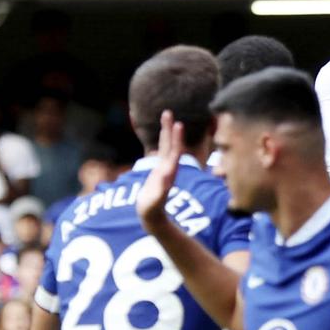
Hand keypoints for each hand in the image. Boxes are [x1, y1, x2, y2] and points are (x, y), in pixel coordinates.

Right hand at [136, 110, 181, 230]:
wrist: (153, 217)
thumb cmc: (151, 210)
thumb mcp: (155, 201)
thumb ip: (160, 190)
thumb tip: (166, 176)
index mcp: (168, 173)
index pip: (174, 152)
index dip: (176, 139)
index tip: (178, 125)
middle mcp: (168, 168)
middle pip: (170, 145)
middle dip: (170, 129)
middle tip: (168, 112)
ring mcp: (164, 168)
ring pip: (166, 145)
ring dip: (166, 131)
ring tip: (166, 115)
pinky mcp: (159, 169)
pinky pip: (161, 150)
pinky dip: (162, 139)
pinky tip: (163, 131)